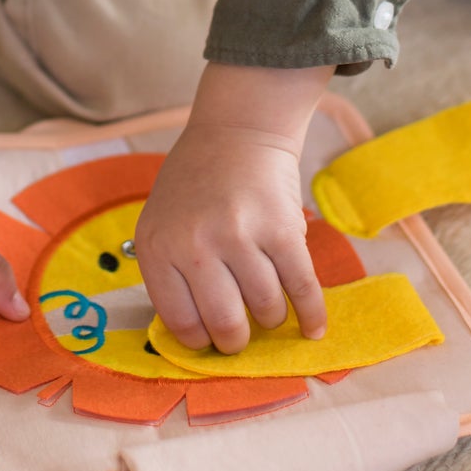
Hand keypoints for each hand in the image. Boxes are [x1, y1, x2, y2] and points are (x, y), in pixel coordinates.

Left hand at [133, 62, 334, 353]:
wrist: (237, 130)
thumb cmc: (196, 182)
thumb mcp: (161, 221)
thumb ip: (170, 272)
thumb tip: (195, 334)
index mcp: (158, 247)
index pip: (180, 321)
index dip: (200, 340)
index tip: (211, 340)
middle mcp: (195, 245)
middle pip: (225, 324)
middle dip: (237, 341)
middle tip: (242, 336)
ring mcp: (240, 236)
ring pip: (266, 309)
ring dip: (271, 318)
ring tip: (268, 309)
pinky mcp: (282, 229)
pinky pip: (302, 288)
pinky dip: (311, 315)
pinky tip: (312, 329)